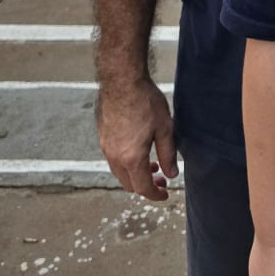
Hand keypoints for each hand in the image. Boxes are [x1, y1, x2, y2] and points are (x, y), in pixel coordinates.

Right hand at [96, 76, 176, 201]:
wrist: (122, 81)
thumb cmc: (145, 101)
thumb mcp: (165, 128)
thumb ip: (168, 154)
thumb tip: (171, 174)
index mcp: (131, 158)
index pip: (143, 188)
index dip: (155, 194)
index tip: (165, 193)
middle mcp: (114, 157)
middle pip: (129, 184)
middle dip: (146, 185)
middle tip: (161, 179)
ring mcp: (106, 147)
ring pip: (120, 172)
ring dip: (135, 173)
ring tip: (152, 163)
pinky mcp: (103, 137)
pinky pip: (113, 159)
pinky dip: (126, 163)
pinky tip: (138, 150)